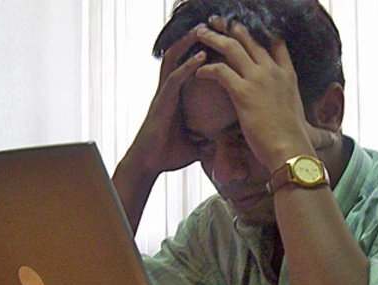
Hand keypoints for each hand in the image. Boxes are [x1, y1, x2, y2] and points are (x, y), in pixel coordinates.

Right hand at [125, 26, 206, 174]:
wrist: (148, 166)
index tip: (216, 41)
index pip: (188, 67)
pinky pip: (174, 79)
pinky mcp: (161, 103)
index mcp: (177, 97)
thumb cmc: (168, 154)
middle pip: (179, 56)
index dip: (200, 51)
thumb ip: (211, 137)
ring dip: (188, 44)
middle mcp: (168, 91)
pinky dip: (187, 66)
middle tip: (210, 26)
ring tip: (203, 31)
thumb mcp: (197, 143)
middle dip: (193, 40)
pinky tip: (200, 57)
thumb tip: (230, 140)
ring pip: (174, 61)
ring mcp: (163, 95)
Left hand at [193, 17, 322, 170]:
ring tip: (200, 33)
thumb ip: (287, 100)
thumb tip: (284, 105)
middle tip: (216, 21)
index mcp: (287, 75)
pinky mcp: (243, 92)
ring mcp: (258, 79)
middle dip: (231, 27)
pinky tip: (198, 72)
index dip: (259, 32)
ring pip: (232, 47)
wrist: (291, 150)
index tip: (245, 27)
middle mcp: (273, 71)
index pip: (275, 42)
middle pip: (250, 38)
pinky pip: (219, 70)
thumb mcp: (295, 111)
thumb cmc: (292, 139)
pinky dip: (206, 68)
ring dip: (213, 37)